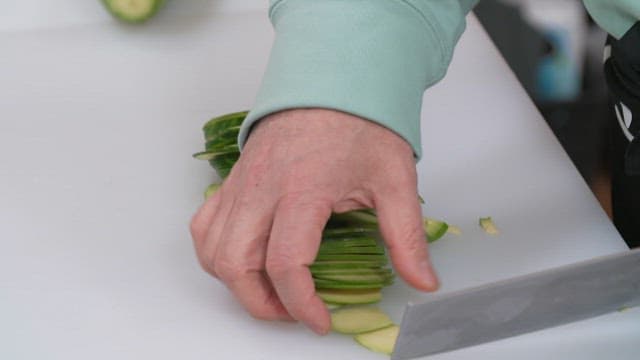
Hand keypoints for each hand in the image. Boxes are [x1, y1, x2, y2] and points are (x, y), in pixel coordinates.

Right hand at [190, 109, 438, 333]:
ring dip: (235, 282)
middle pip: (235, 264)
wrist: (331, 78)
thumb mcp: (394, 178)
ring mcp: (242, 183)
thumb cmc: (361, 122)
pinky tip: (243, 259)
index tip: (320, 320)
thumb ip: (406, 236)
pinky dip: (215, 251)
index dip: (302, 305)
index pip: (286, 264)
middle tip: (293, 312)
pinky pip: (205, 224)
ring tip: (269, 292)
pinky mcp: (234, 179)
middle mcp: (262, 188)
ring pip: (212, 248)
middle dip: (260, 304)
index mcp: (303, 189)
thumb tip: (422, 281)